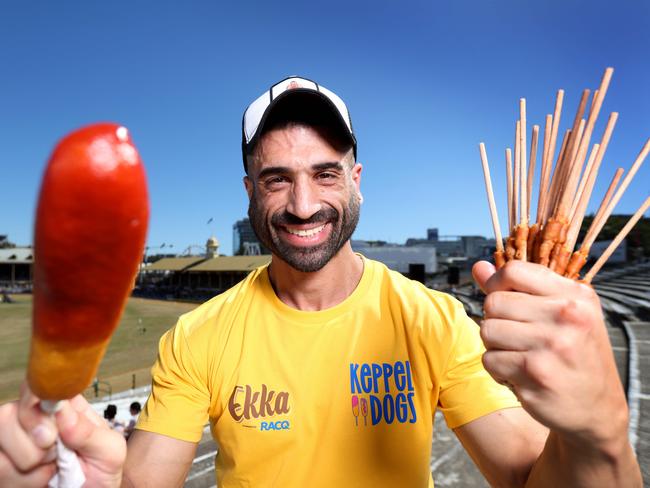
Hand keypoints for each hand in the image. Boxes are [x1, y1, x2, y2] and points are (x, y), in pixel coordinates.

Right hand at [0, 382, 125, 486]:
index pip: (37, 386)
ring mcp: (15, 442)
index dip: (35, 402)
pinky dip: (22, 481)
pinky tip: (42, 481)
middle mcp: (35, 419)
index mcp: (63, 407)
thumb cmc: (101, 472)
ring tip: (53, 470)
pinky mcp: (5, 463)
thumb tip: (63, 412)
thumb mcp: (110, 451)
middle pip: (7, 413)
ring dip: (29, 465)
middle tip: (56, 454)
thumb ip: (90, 431)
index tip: (50, 432)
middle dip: (32, 442)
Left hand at [472, 260, 627, 449]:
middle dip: (495, 320)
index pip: (514, 270)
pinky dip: (498, 369)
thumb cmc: (576, 354)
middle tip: (515, 336)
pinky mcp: (535, 374)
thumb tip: (479, 267)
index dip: (496, 283)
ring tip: (518, 354)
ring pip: (487, 331)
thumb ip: (519, 288)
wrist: (598, 408)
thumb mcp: (561, 313)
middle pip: (494, 302)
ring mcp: (551, 345)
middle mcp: (566, 316)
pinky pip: (490, 360)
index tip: (501, 298)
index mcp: (575, 295)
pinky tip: (519, 374)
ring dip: (495, 346)